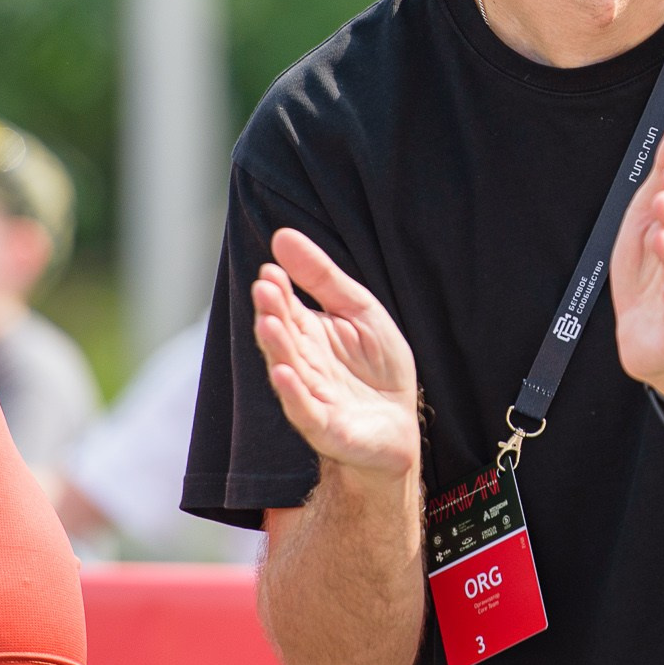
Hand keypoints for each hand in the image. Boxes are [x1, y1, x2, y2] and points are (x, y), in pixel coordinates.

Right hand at [252, 229, 421, 479]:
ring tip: (268, 324)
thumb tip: (282, 236)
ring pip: (289, 370)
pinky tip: (284, 374)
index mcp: (309, 333)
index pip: (287, 308)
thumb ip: (323, 277)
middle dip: (273, 313)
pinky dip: (293, 395)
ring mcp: (312, 396)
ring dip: (277, 348)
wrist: (398, 426)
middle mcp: (303, 363)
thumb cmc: (377, 367)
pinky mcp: (327, 428)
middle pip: (284, 336)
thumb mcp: (360, 310)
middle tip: (265, 288)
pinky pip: (305, 411)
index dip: (278, 291)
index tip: (270, 270)